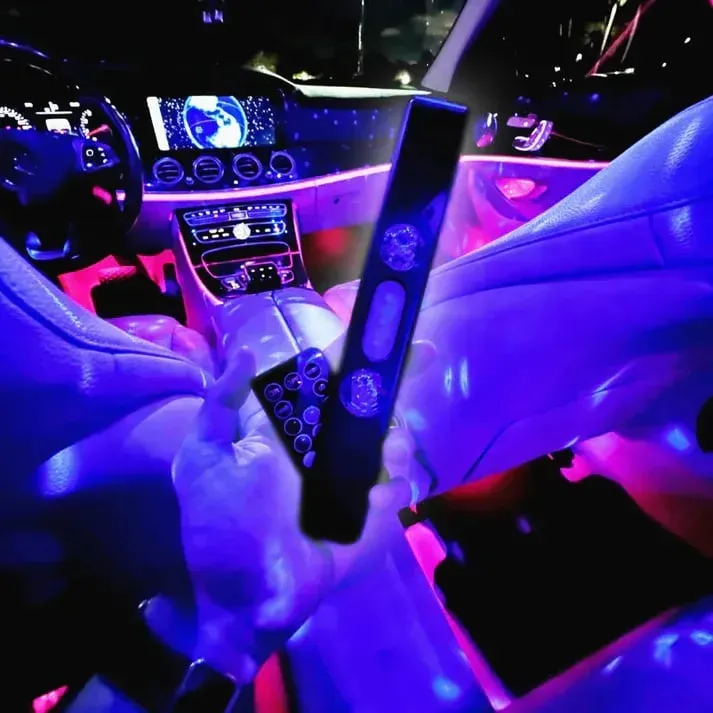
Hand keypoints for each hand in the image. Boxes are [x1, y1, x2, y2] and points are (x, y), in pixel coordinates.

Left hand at [164, 347, 416, 683]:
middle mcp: (325, 446)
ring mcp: (350, 480)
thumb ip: (221, 404)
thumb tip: (246, 351)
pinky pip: (397, 487)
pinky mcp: (369, 515)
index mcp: (291, 428)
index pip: (329, 378)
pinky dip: (393, 485)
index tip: (394, 333)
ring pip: (392, 439)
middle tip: (416, 381)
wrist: (245, 597)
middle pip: (373, 404)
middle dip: (398, 387)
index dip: (360, 353)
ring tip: (380, 457)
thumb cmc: (221, 527)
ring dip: (394, 440)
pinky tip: (373, 499)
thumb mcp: (203, 459)